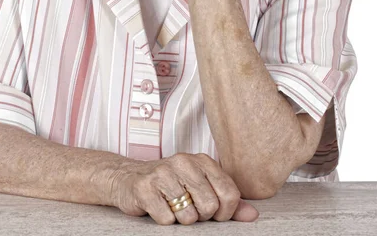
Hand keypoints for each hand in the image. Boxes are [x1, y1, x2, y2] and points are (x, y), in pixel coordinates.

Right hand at [108, 152, 258, 224]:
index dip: (224, 213)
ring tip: (171, 205)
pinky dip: (163, 220)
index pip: (229, 193)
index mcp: (201, 160)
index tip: (212, 213)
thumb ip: (227, 200)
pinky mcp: (145, 187)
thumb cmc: (170, 185)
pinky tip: (157, 206)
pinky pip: (166, 219)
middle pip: (209, 206)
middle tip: (187, 208)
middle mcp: (183, 161)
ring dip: (180, 220)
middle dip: (200, 217)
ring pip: (188, 216)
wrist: (128, 178)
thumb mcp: (200, 187)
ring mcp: (163, 173)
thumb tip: (252, 214)